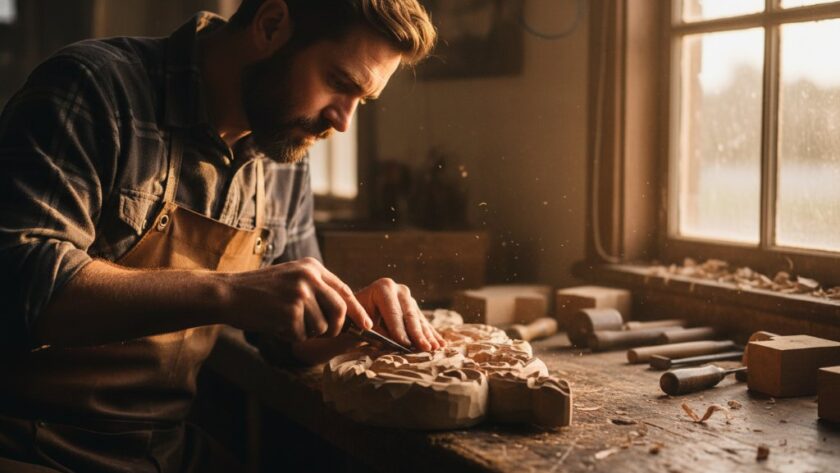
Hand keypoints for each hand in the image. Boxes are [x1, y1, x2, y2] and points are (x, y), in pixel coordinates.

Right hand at [225, 257, 372, 341]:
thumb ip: (316, 289)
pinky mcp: (290, 312)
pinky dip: (290, 335)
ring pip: (321, 326)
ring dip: (306, 332)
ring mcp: (300, 294)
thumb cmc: (260, 291)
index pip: (344, 290)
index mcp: (312, 267)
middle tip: (323, 333)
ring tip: (285, 321)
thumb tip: (345, 313)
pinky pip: (302, 334)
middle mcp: (309, 277)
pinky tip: (275, 324)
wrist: (228, 293)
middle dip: (335, 328)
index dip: (357, 310)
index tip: (367, 325)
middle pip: (340, 310)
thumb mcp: (292, 278)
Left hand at [355, 278, 445, 351]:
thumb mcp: (362, 323)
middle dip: (418, 334)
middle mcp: (399, 289)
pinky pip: (424, 322)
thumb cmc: (355, 316)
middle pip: (410, 315)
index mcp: (383, 287)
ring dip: (428, 336)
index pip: (393, 313)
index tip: (405, 345)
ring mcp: (409, 297)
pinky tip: (441, 344)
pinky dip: (431, 334)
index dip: (399, 330)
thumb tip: (393, 344)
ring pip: (419, 320)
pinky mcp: (414, 307)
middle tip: (425, 348)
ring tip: (436, 348)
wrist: (356, 309)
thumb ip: (377, 332)